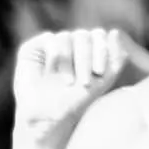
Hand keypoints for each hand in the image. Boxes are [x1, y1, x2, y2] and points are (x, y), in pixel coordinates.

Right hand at [13, 29, 127, 143]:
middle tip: (85, 82)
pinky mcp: (33, 48)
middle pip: (84, 36)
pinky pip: (49, 38)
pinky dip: (56, 53)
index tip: (100, 72)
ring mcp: (52, 44)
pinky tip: (53, 70)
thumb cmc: (78, 100)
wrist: (50, 116)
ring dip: (70, 62)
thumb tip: (115, 32)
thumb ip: (115, 58)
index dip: (101, 51)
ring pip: (67, 37)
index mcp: (89, 48)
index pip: (99, 36)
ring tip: (69, 83)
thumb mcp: (104, 80)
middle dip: (86, 60)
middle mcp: (71, 43)